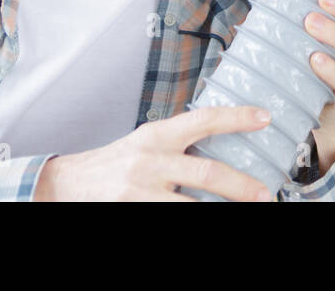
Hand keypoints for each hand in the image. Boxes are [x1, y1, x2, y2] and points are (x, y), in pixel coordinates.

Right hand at [33, 106, 277, 201]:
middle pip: (206, 173)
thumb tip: (225, 134)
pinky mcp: (132, 210)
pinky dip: (191, 217)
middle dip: (241, 186)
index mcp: (159, 135)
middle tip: (265, 195)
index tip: (265, 117)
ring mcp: (141, 190)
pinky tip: (211, 216)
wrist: (69, 183)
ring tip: (246, 210)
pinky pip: (169, 217)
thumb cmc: (118, 161)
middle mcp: (151, 160)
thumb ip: (179, 140)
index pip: (203, 119)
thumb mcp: (148, 140)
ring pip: (190, 206)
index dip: (236, 117)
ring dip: (220, 209)